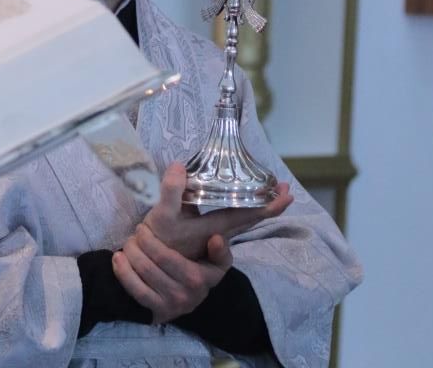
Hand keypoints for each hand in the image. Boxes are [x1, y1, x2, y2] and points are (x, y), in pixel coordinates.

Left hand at [112, 222, 231, 322]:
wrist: (192, 299)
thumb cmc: (202, 270)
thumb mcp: (218, 262)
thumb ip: (220, 251)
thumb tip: (216, 239)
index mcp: (200, 277)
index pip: (167, 257)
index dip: (150, 241)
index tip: (142, 227)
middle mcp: (186, 293)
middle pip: (153, 262)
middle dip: (139, 242)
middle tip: (136, 231)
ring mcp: (171, 304)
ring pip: (143, 274)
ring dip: (131, 254)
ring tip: (128, 242)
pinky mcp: (158, 313)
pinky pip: (137, 291)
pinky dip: (124, 274)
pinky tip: (118, 259)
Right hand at [144, 162, 292, 260]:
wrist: (146, 268)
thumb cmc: (157, 242)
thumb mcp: (161, 216)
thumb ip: (171, 190)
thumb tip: (178, 165)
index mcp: (213, 228)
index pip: (248, 215)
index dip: (268, 206)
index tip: (286, 194)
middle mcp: (218, 235)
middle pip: (250, 219)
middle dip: (269, 205)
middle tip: (285, 189)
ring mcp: (212, 238)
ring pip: (240, 222)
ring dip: (255, 207)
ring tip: (266, 191)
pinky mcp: (205, 238)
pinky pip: (230, 223)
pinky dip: (240, 211)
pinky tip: (237, 199)